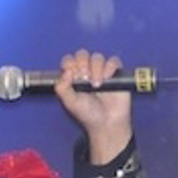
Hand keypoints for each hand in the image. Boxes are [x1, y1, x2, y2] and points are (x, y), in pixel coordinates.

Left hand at [55, 49, 133, 163]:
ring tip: (96, 85)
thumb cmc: (87, 114)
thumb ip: (62, 87)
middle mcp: (87, 72)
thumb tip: (66, 71)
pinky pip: (113, 61)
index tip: (73, 76)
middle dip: (82, 63)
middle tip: (84, 78)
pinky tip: (107, 79)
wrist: (107, 123)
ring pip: (97, 57)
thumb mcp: (69, 102)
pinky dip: (109, 67)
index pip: (68, 61)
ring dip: (96, 68)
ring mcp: (102, 72)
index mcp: (73, 77)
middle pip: (82, 54)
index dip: (70, 64)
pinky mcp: (116, 74)